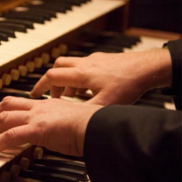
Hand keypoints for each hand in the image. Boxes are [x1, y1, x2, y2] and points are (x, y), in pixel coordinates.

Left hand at [0, 97, 101, 155]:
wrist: (101, 126)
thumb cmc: (92, 125)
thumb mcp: (71, 122)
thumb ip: (59, 125)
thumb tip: (56, 133)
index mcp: (47, 105)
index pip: (20, 104)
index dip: (5, 110)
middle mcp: (39, 108)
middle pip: (6, 107)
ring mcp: (37, 117)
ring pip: (2, 120)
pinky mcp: (37, 130)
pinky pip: (8, 136)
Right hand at [30, 49, 171, 104]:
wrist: (147, 67)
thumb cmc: (128, 84)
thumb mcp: (105, 105)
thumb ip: (85, 113)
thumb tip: (70, 123)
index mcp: (81, 75)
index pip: (52, 77)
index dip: (40, 86)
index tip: (34, 95)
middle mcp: (84, 64)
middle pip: (57, 67)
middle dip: (50, 81)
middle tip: (51, 94)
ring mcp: (93, 60)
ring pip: (69, 64)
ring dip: (65, 79)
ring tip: (70, 94)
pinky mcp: (101, 58)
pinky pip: (82, 64)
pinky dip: (78, 75)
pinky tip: (87, 87)